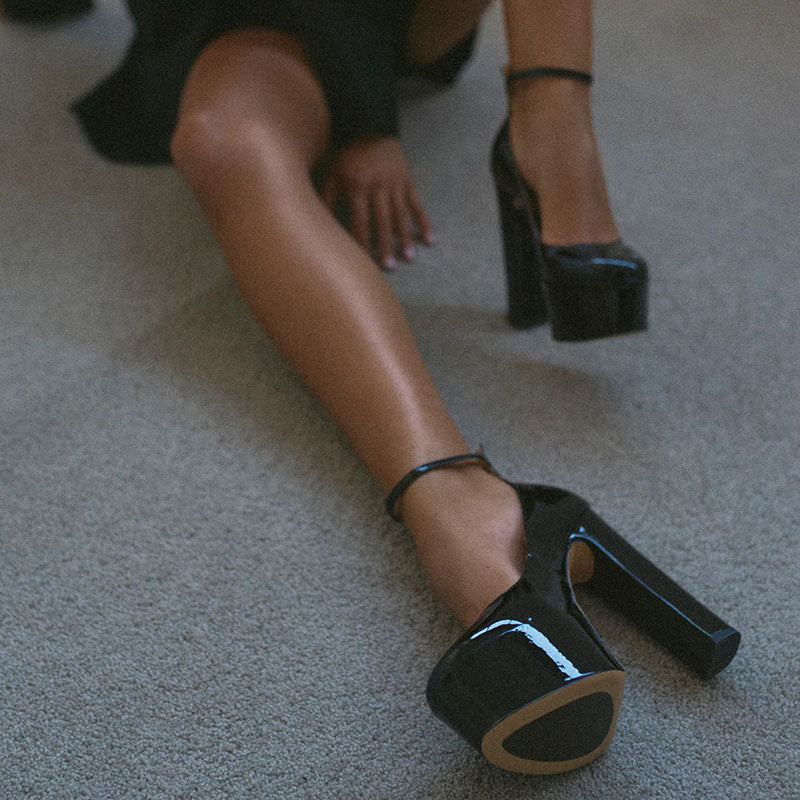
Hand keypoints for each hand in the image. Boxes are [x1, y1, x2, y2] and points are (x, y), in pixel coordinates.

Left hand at [320, 134, 433, 269]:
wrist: (370, 127)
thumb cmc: (348, 155)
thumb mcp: (332, 174)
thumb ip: (327, 199)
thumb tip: (318, 224)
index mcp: (357, 187)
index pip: (360, 221)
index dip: (362, 242)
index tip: (365, 261)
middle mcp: (378, 187)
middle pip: (382, 222)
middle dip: (385, 245)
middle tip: (389, 266)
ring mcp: (395, 185)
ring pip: (401, 216)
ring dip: (405, 238)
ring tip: (408, 258)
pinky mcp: (408, 182)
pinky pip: (417, 204)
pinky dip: (424, 221)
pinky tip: (429, 238)